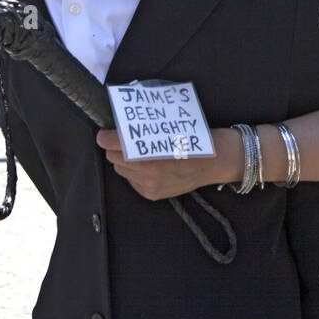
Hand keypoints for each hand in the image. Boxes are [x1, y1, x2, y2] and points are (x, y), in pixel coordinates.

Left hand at [96, 126, 241, 198]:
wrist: (215, 160)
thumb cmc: (193, 137)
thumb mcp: (169, 126)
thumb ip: (144, 129)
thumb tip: (120, 125)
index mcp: (151, 152)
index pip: (114, 144)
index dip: (106, 137)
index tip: (104, 133)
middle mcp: (148, 172)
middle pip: (113, 157)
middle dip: (116, 148)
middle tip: (124, 140)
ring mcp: (149, 186)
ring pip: (120, 170)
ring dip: (124, 161)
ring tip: (138, 153)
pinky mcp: (151, 194)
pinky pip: (131, 181)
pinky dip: (134, 173)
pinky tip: (148, 166)